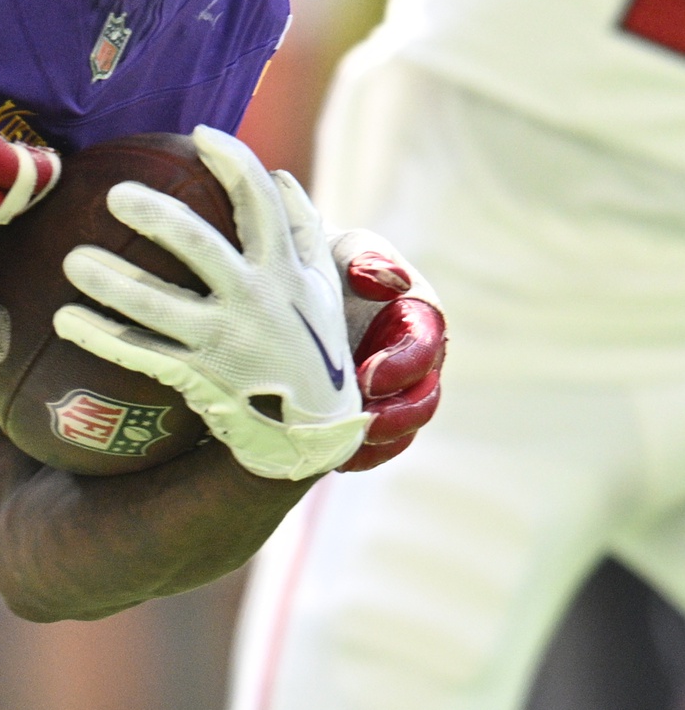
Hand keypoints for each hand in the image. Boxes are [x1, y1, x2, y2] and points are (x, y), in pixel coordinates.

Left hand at [54, 126, 365, 480]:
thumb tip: (279, 176)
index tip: (200, 135)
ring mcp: (224, 340)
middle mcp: (255, 299)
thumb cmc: (311, 343)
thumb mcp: (320, 286)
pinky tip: (64, 318)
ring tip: (72, 259)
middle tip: (114, 193)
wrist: (315, 432)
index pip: (260, 204)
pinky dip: (101, 336)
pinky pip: (140, 353)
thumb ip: (303, 230)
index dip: (233, 164)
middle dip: (156, 217)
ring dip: (111, 281)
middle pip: (199, 246)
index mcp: (284, 269)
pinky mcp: (199, 376)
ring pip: (157, 305)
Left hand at [330, 230, 445, 470]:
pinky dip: (357, 454)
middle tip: (360, 427)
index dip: (403, 366)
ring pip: (400, 429)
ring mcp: (392, 390)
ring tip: (342, 450)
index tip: (367, 379)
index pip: (425, 346)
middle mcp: (414, 358)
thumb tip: (389, 281)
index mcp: (416, 316)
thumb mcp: (341, 249)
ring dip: (377, 443)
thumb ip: (365, 259)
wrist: (283, 282)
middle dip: (396, 417)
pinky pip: (374, 445)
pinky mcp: (366, 411)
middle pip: (422, 399)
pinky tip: (329, 460)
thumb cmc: (321, 258)